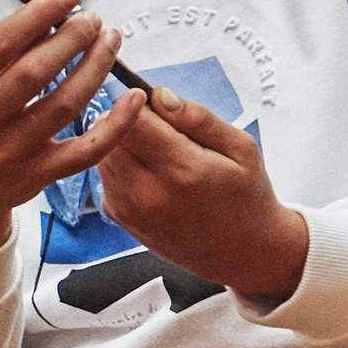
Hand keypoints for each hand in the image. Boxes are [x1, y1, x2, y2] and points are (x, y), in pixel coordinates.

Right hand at [0, 0, 144, 253]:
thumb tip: (50, 16)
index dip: (38, 14)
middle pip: (34, 72)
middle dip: (72, 38)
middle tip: (94, 19)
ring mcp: (7, 155)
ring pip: (65, 105)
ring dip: (96, 67)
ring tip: (111, 41)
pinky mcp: (37, 178)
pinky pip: (86, 150)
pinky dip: (116, 124)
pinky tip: (133, 98)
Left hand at [97, 87, 308, 301]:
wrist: (240, 253)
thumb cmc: (245, 196)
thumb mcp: (240, 148)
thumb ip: (198, 118)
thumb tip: (160, 95)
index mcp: (183, 171)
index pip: (133, 119)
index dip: (138, 101)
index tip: (153, 102)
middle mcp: (150, 193)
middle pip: (110, 135)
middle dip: (127, 121)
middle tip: (157, 126)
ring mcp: (130, 210)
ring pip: (101, 154)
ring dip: (120, 143)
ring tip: (156, 150)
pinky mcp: (120, 219)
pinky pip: (104, 176)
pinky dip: (119, 166)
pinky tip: (149, 173)